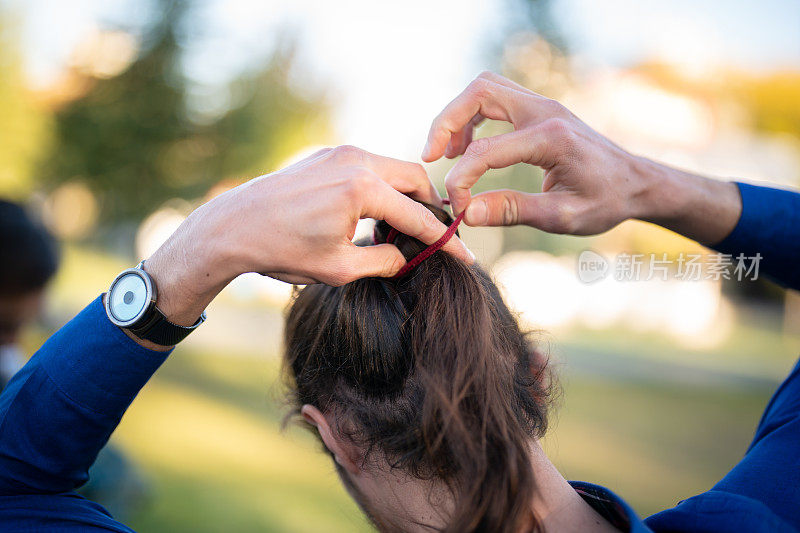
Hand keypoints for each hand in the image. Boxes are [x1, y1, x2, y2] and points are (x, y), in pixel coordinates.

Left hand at [143, 146, 473, 330]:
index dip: (445, 241)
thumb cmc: (281, 250)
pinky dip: (383, 186)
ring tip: (404, 228)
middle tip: (434, 237)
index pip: (419, 216)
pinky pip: (370, 165)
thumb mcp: (339, 269)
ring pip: (393, 168)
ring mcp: (340, 152)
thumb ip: (383, 262)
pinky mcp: (327, 154)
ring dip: (406, 194)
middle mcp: (356, 160)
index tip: (465, 257)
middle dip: (430, 207)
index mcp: (362, 189)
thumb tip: (407, 258)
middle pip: (415, 178)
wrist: (232, 227)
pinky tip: (375, 213)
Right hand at [423, 72, 739, 243]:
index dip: (461, 179)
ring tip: (447, 154)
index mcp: (551, 138)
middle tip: (430, 157)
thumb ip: (512, 211)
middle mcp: (544, 111)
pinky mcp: (539, 110)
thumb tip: (466, 214)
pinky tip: (468, 148)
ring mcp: (542, 106)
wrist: (636, 182)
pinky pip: (495, 98)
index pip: (487, 150)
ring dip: (458, 116)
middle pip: (479, 92)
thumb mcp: (562, 216)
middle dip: (446, 122)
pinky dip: (473, 117)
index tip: (457, 207)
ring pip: (484, 89)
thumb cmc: (606, 201)